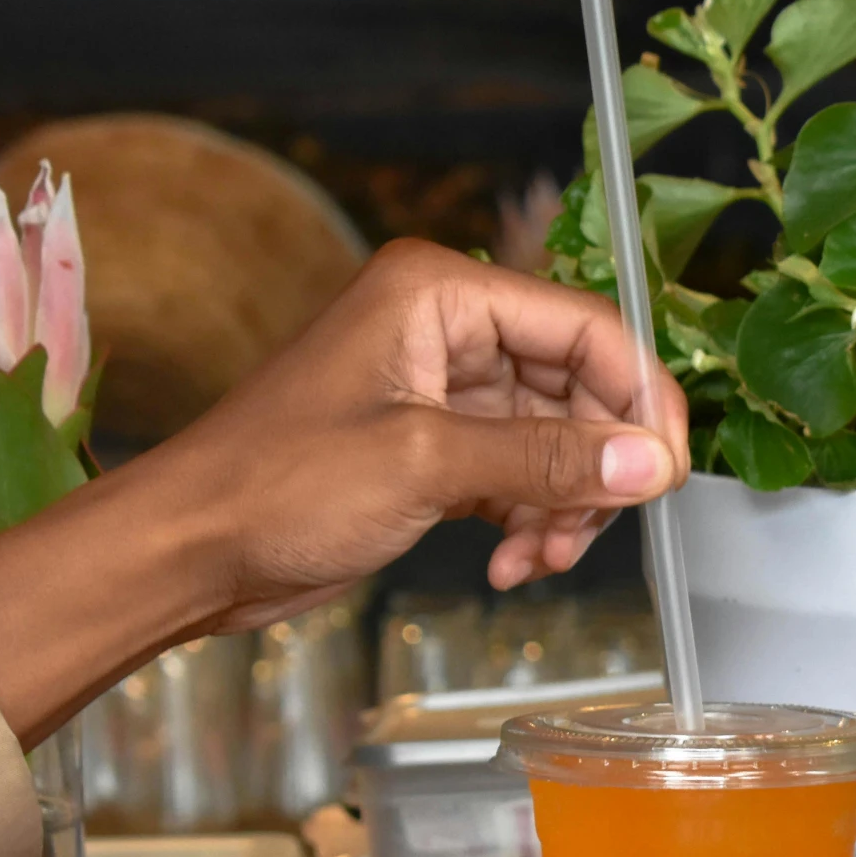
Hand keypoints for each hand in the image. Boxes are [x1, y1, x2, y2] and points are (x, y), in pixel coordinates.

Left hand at [0, 240, 688, 746]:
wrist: (190, 549)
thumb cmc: (273, 484)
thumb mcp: (425, 465)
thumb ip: (547, 459)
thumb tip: (650, 463)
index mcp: (440, 294)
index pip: (585, 327)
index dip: (637, 400)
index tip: (664, 472)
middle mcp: (448, 330)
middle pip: (580, 388)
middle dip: (595, 467)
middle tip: (595, 528)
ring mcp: (443, 391)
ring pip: (556, 441)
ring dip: (563, 506)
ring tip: (538, 557)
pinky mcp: (436, 448)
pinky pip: (521, 475)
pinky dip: (529, 521)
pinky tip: (510, 562)